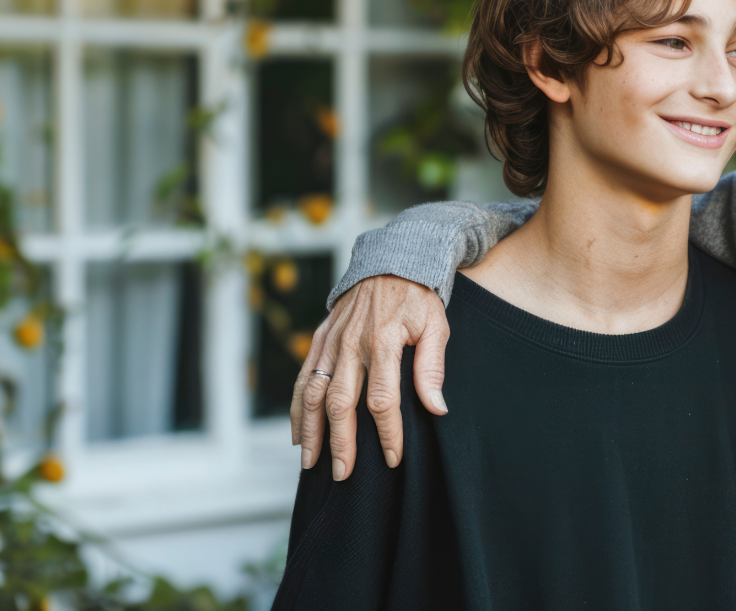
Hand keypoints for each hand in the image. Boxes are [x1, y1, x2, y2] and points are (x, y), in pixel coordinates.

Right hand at [291, 275, 449, 480]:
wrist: (391, 261)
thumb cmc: (419, 297)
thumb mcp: (437, 326)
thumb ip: (432, 368)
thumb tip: (436, 408)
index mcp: (383, 342)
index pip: (383, 399)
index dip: (388, 433)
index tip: (393, 459)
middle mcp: (351, 344)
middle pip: (341, 403)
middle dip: (341, 443)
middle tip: (344, 474)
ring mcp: (331, 342)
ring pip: (314, 394)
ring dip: (311, 431)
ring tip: (311, 464)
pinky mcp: (320, 339)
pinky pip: (304, 378)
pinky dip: (298, 408)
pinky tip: (298, 433)